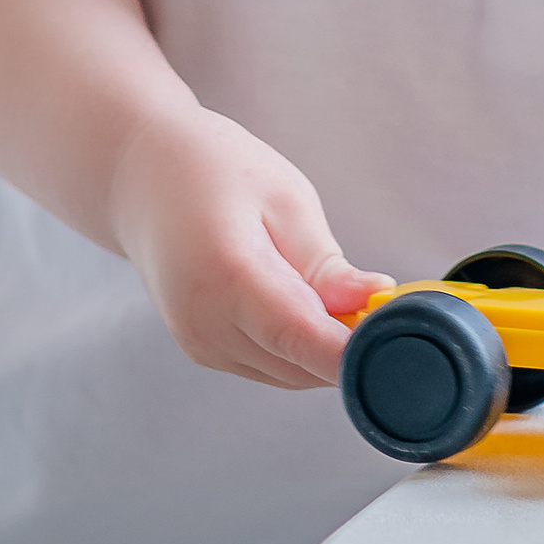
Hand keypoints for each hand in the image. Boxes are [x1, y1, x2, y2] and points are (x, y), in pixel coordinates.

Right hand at [108, 104, 389, 387]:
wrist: (139, 176)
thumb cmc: (211, 170)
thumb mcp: (282, 196)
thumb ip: (325, 263)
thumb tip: (372, 302)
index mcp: (228, 275)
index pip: (304, 340)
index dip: (358, 353)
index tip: (404, 343)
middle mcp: (206, 322)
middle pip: (302, 365)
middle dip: (350, 347)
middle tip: (385, 307)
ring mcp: (199, 342)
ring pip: (288, 373)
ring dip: (323, 349)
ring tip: (340, 296)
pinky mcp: (201, 349)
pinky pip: (267, 365)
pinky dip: (296, 348)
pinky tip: (305, 305)